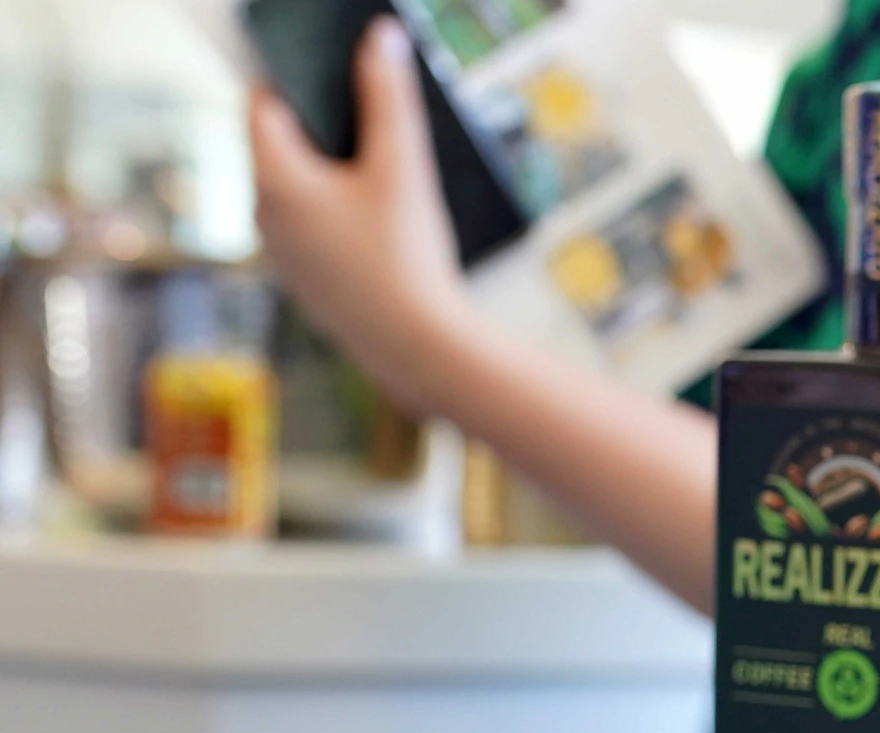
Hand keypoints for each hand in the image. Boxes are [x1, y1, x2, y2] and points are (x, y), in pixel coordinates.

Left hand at [249, 16, 475, 415]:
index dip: (293, 78)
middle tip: (367, 116)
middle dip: (318, 125)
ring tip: (381, 171)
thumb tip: (380, 37)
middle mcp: (262, 216)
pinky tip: (381, 223)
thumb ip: (388, 95)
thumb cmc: (405, 258)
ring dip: (327, 171)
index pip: (261, 103)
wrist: (418, 348)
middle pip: (277, 146)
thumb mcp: (402, 165)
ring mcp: (280, 254)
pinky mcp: (304, 283)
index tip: (331, 69)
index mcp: (273, 179)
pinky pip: (308, 228)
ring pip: (294, 190)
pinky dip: (335, 213)